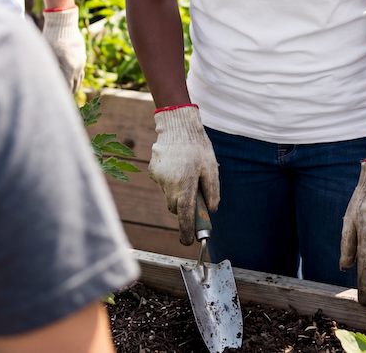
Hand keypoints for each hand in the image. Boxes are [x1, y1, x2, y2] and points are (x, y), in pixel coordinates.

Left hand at [42, 7, 85, 92]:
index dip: (61, 96)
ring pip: (79, 79)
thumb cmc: (51, 39)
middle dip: (67, 93)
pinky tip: (70, 77)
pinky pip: (80, 70)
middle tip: (59, 99)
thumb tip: (44, 85)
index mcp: (69, 68)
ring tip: (65, 90)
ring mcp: (82, 60)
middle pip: (74, 86)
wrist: (63, 23)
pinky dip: (75, 76)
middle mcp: (78, 66)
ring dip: (73, 85)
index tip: (55, 100)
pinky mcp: (82, 55)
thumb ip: (48, 72)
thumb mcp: (47, 56)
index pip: (67, 88)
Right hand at [149, 104, 219, 245]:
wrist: (177, 124)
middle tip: (195, 192)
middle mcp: (170, 185)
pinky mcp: (153, 171)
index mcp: (185, 186)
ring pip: (170, 193)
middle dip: (184, 205)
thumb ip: (212, 191)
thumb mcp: (211, 168)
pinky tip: (177, 163)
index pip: (185, 216)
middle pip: (176, 206)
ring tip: (187, 169)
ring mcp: (159, 179)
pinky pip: (164, 182)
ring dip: (178, 189)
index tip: (188, 242)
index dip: (187, 231)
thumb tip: (211, 209)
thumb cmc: (197, 146)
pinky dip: (171, 179)